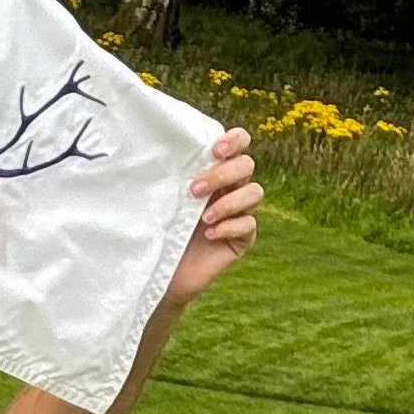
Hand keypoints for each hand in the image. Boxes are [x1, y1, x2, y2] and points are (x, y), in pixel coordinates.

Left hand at [166, 129, 261, 306]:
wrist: (162, 273)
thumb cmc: (159, 231)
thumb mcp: (163, 200)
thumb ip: (172, 176)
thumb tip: (158, 151)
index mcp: (216, 171)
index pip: (239, 143)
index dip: (235, 140)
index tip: (215, 150)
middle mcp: (231, 188)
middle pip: (246, 165)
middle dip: (222, 174)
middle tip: (194, 190)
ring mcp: (240, 213)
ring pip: (255, 192)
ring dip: (229, 202)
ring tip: (204, 218)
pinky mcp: (243, 238)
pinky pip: (248, 225)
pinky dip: (229, 227)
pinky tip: (209, 235)